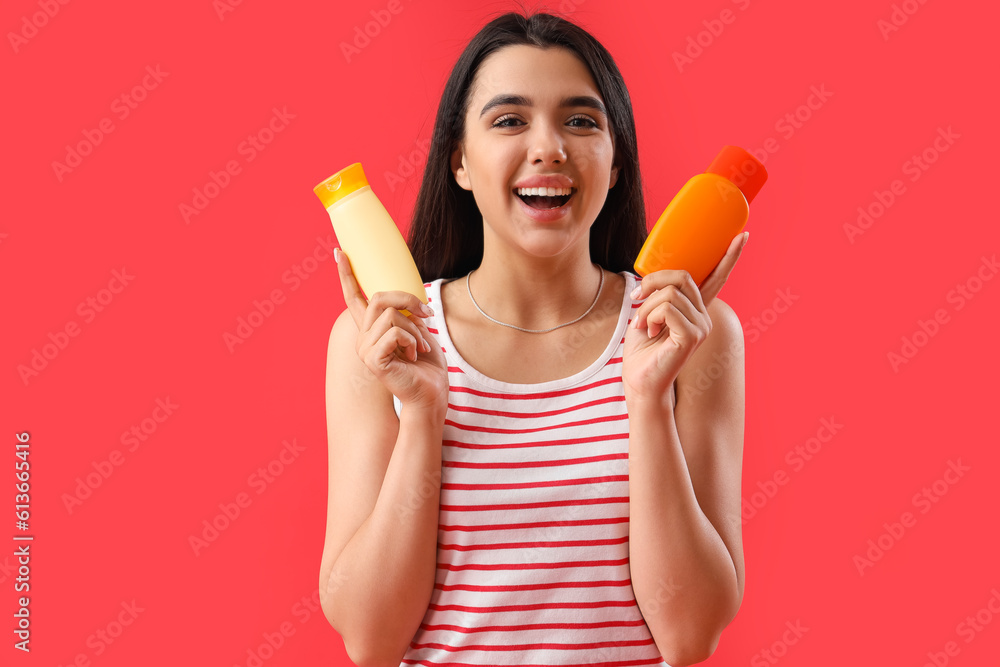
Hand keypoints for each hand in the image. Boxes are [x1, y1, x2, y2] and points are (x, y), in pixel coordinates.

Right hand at [336, 248, 447, 411]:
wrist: (431, 394)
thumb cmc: (427, 365)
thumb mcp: (418, 329)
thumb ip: (406, 312)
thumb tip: (406, 297)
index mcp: (372, 329)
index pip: (354, 298)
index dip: (347, 275)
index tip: (339, 252)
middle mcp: (363, 338)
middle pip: (379, 297)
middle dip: (408, 300)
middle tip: (427, 314)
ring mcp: (365, 349)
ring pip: (390, 314)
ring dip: (415, 328)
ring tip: (420, 346)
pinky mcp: (373, 359)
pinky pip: (394, 332)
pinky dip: (412, 340)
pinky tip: (414, 355)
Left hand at [623, 232, 747, 402]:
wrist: (639, 381)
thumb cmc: (641, 350)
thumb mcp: (648, 313)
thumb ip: (658, 294)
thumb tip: (653, 274)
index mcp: (695, 309)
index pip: (717, 278)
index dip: (730, 256)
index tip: (743, 235)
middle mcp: (704, 316)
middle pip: (682, 276)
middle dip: (652, 282)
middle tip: (636, 298)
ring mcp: (701, 327)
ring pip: (669, 293)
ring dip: (646, 306)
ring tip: (642, 325)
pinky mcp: (691, 336)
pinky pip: (666, 308)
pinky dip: (649, 316)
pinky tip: (648, 332)